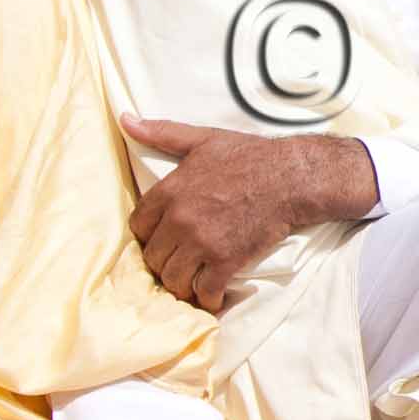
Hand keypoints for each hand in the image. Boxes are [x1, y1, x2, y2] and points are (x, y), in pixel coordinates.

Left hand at [121, 116, 372, 311]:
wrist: (293, 178)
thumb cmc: (251, 157)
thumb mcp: (203, 140)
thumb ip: (162, 133)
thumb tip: (125, 119)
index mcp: (169, 192)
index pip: (138, 227)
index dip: (149, 235)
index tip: (162, 239)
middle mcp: (180, 220)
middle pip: (152, 257)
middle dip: (163, 263)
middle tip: (178, 264)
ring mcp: (202, 243)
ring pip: (173, 279)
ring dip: (181, 285)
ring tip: (191, 285)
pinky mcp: (227, 261)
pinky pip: (204, 290)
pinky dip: (207, 299)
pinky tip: (212, 299)